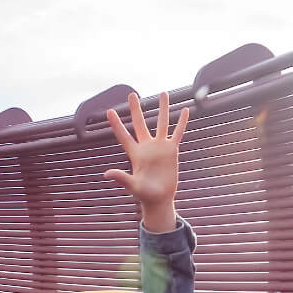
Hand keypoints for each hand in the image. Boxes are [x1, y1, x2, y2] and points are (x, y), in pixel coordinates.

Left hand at [104, 91, 186, 233]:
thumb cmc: (144, 194)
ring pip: (162, 123)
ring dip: (163, 109)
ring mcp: (160, 147)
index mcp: (135, 154)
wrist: (159, 199)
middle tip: (132, 94)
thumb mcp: (133, 186)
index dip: (116, 124)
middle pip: (140, 123)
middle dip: (135, 109)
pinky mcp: (172, 151)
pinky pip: (177, 133)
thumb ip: (122, 178)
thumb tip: (107, 174)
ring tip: (163, 93)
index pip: (124, 136)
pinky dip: (181, 122)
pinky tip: (185, 110)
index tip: (109, 111)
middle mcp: (147, 147)